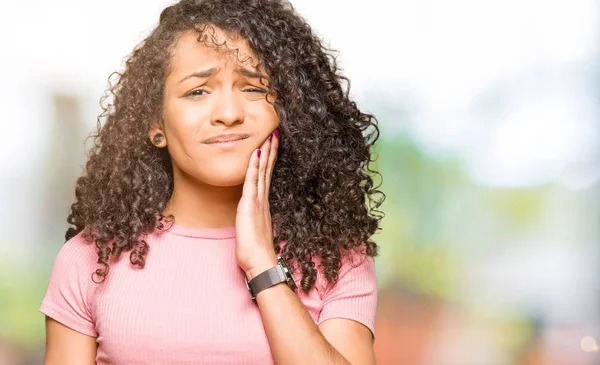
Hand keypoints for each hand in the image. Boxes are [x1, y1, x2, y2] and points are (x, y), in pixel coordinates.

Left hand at [235, 128, 279, 279]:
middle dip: (271, 149)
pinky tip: (256, 154)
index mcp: (263, 203)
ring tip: (269, 135)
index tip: (273, 144)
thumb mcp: (254, 228)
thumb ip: (255, 217)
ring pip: (262, 171)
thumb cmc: (257, 250)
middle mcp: (263, 199)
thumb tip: (252, 212)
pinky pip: (252, 181)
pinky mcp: (250, 205)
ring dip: (266, 152)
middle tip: (275, 132)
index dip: (270, 158)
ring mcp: (258, 201)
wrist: (260, 262)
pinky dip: (254, 167)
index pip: (267, 175)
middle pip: (268, 168)